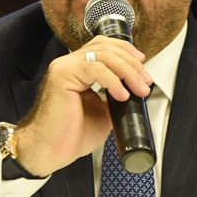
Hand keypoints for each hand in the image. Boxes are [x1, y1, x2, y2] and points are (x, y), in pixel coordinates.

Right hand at [13, 35, 152, 176]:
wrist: (51, 151)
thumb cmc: (71, 135)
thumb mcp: (103, 112)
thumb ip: (115, 96)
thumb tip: (135, 91)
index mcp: (77, 69)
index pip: (104, 45)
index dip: (126, 52)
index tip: (142, 67)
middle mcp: (69, 64)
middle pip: (107, 47)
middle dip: (132, 64)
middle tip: (145, 82)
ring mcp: (65, 68)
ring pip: (103, 55)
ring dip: (127, 71)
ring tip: (138, 90)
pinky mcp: (62, 76)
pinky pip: (95, 68)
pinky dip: (113, 80)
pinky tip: (121, 94)